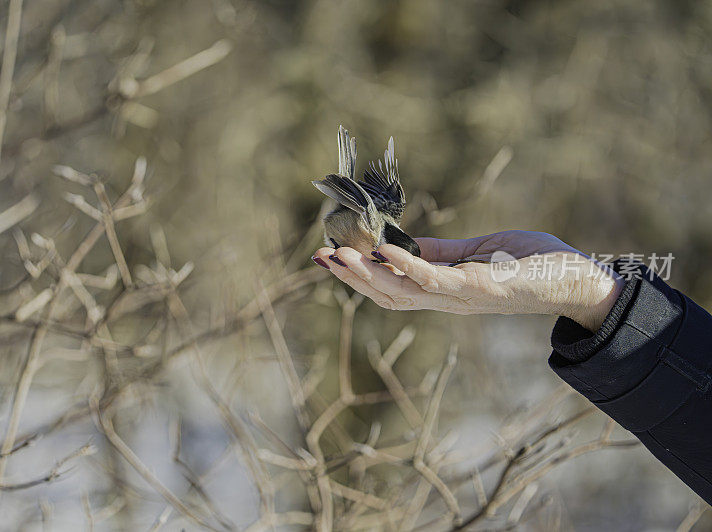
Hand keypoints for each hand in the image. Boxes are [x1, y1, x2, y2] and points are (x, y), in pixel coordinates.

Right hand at [312, 231, 623, 331]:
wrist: (580, 282)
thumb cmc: (535, 265)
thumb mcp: (479, 254)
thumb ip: (443, 252)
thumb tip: (404, 244)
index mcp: (444, 291)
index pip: (392, 288)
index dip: (359, 275)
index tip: (330, 255)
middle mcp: (446, 300)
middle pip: (388, 295)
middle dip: (351, 278)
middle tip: (320, 257)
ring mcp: (460, 297)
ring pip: (402, 291)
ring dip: (367, 276)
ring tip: (338, 255)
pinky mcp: (478, 288)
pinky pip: (434, 279)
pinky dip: (406, 266)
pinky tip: (382, 252)